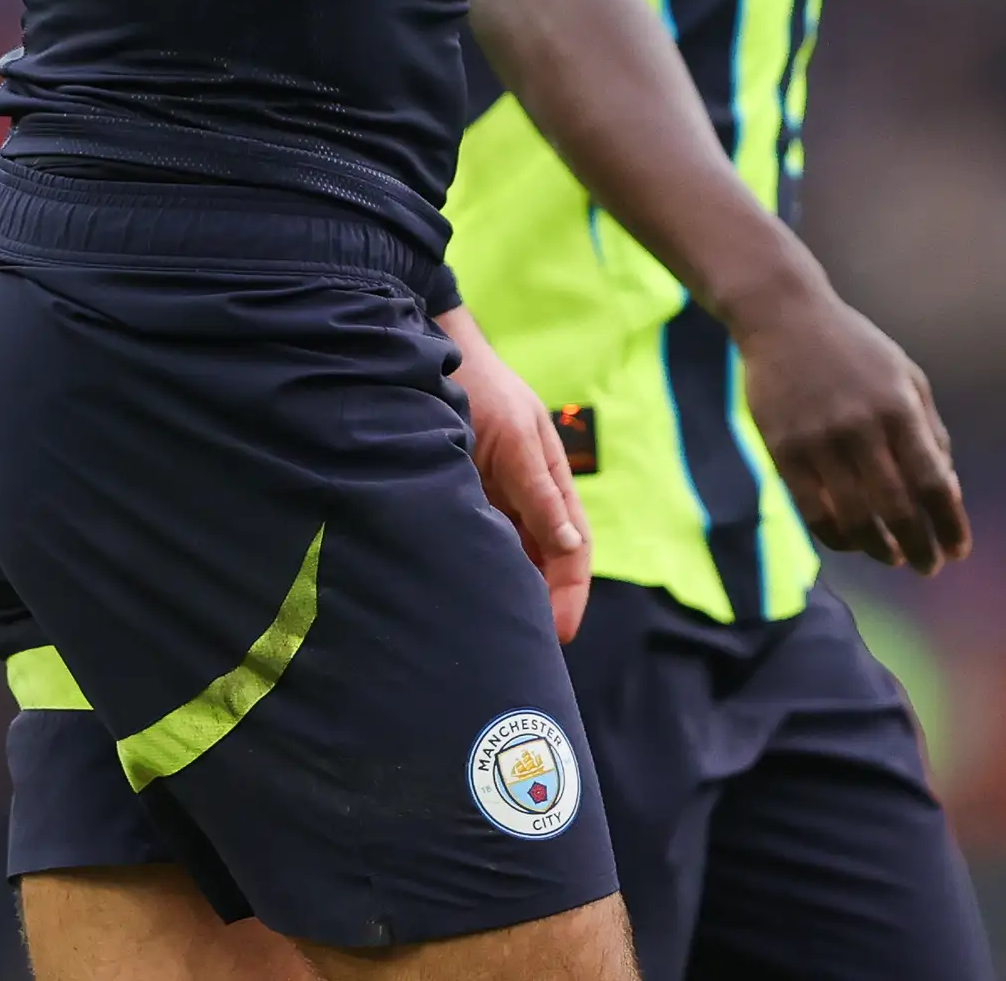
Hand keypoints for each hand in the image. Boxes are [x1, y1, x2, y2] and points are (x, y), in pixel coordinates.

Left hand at [441, 307, 591, 641]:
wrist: (432, 358)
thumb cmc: (484, 389)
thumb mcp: (517, 440)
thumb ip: (541, 493)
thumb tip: (572, 547)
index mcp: (551, 484)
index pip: (573, 550)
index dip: (570, 595)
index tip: (558, 634)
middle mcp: (526, 499)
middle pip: (544, 564)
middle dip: (541, 606)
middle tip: (523, 648)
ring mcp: (494, 502)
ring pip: (509, 560)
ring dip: (507, 592)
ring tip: (492, 634)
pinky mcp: (461, 502)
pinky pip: (475, 545)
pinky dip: (476, 571)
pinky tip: (460, 596)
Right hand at [732, 269, 970, 572]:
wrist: (783, 316)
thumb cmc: (853, 347)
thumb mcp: (905, 375)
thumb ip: (929, 430)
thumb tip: (947, 489)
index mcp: (899, 407)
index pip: (933, 482)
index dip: (949, 523)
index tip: (959, 550)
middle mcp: (862, 428)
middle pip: (898, 508)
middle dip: (920, 546)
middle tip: (930, 566)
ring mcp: (819, 442)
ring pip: (855, 518)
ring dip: (879, 549)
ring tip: (894, 558)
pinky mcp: (783, 451)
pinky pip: (813, 512)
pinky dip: (836, 537)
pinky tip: (852, 542)